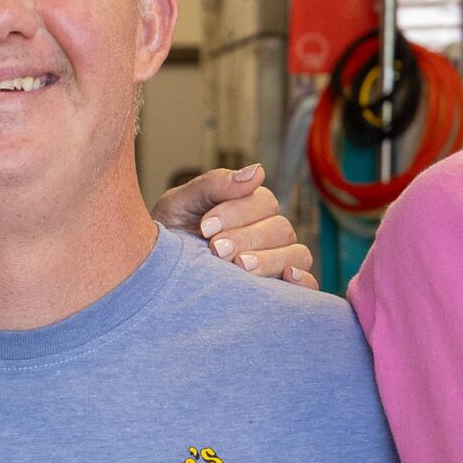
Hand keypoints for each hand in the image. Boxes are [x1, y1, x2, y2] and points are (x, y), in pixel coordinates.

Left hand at [155, 164, 316, 289]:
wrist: (154, 275)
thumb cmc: (169, 235)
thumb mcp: (181, 204)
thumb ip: (214, 184)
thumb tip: (258, 170)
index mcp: (249, 208)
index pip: (263, 203)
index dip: (237, 213)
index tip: (205, 227)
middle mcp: (268, 233)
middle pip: (280, 229)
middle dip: (247, 238)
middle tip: (216, 249)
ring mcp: (277, 261)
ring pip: (296, 254)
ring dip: (270, 259)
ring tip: (239, 266)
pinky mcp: (280, 291)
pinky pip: (308, 284)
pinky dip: (304, 281)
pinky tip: (286, 279)